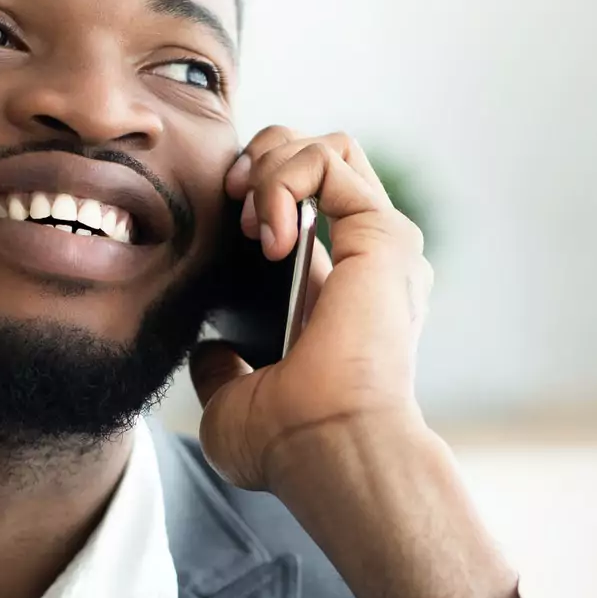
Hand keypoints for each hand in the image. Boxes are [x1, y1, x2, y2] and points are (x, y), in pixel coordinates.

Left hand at [188, 127, 432, 491]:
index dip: (257, 193)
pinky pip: (328, 159)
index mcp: (338, 293)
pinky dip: (284, 178)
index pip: (305, 204)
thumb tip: (212, 353)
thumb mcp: (233, 401)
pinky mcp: (384, 235)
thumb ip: (225, 368)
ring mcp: (382, 246)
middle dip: (262, 160)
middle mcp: (368, 263)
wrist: (326, 450)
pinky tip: (269, 231)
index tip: (225, 226)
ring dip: (272, 165)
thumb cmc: (288, 444)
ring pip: (328, 147)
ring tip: (254, 221)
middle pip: (321, 157)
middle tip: (231, 203)